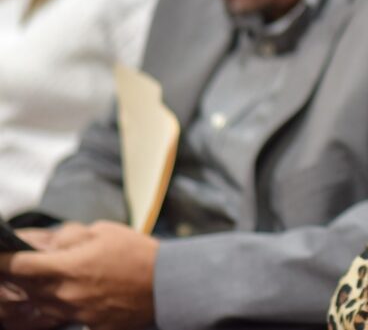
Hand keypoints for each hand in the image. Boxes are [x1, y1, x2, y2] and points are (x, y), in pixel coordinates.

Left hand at [0, 221, 157, 329]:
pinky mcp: (89, 325)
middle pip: (27, 288)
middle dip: (25, 277)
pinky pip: (65, 317)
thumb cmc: (138, 253)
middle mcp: (66, 294)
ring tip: (59, 281)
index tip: (3, 256)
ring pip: (43, 305)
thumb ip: (72, 237)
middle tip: (31, 267)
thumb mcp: (104, 231)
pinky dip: (66, 306)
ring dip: (43, 293)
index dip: (6, 260)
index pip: (20, 266)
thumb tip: (51, 245)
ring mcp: (76, 313)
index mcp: (68, 267)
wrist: (167, 284)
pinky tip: (80, 295)